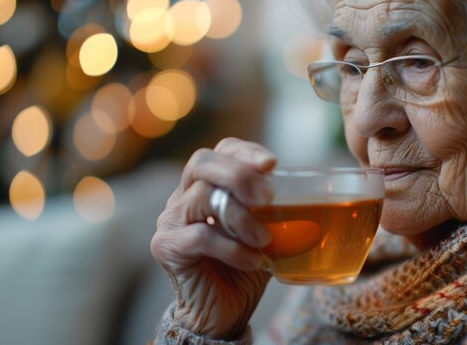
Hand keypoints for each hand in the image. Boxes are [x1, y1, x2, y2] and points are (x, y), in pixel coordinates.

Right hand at [151, 138, 275, 338]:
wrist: (222, 313)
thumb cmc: (243, 269)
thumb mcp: (264, 233)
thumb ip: (271, 212)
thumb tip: (300, 195)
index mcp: (205, 187)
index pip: (219, 152)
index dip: (244, 151)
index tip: (272, 164)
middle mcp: (182, 197)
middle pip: (202, 162)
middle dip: (239, 175)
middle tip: (268, 196)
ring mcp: (170, 220)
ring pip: (204, 197)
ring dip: (243, 218)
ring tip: (265, 240)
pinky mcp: (166, 246)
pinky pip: (201, 235)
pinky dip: (234, 248)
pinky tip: (253, 261)